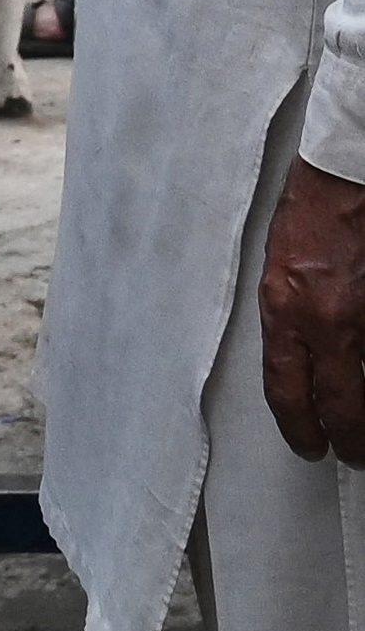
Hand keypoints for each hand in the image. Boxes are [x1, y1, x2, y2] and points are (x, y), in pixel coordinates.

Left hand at [261, 157, 364, 461]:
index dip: (299, 428)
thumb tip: (304, 370)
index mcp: (284, 310)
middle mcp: (326, 320)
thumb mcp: (277, 275)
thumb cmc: (307, 218)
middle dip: (349, 439)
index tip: (308, 444)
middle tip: (353, 453)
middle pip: (342, 405)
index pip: (287, 391)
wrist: (343, 178)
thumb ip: (289, 324)